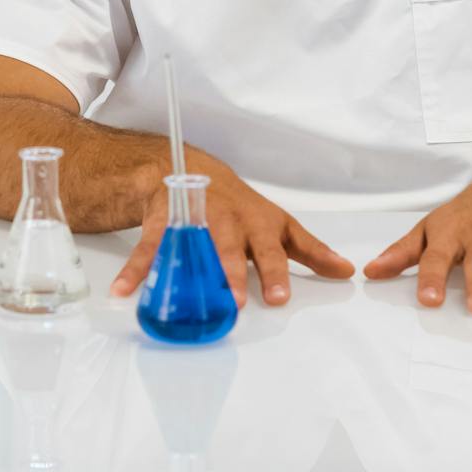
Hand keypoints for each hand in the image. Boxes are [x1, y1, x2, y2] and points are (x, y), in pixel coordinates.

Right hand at [109, 159, 354, 307]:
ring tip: (184, 300)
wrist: (190, 170)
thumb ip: (310, 251)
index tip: (279, 300)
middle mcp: (229, 220)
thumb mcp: (278, 225)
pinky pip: (151, 247)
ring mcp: (196, 219)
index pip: (272, 249)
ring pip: (193, 246)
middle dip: (232, 272)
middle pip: (231, 248)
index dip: (276, 273)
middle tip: (233, 301)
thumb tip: (346, 271)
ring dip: (189, 273)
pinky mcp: (165, 220)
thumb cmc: (242, 208)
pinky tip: (125, 291)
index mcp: (259, 224)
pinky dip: (138, 270)